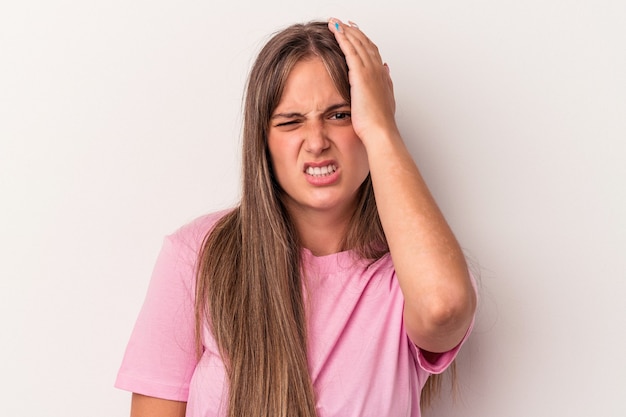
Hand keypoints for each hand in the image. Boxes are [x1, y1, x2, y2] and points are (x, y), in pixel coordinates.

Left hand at [328, 18, 398, 144]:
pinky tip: (335, 30)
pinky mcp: (360, 74)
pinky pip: (350, 50)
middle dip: (353, 31)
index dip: (363, 40)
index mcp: (382, 75)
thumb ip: (385, 83)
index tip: (355, 32)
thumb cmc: (379, 123)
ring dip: (346, 30)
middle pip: (365, 43)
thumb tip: (385, 70)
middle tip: (342, 22)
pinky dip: (343, 38)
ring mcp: (370, 71)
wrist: (380, 131)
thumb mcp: (385, 99)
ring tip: (335, 22)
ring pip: (357, 43)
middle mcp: (378, 69)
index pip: (372, 51)